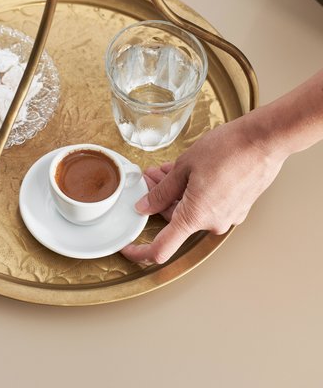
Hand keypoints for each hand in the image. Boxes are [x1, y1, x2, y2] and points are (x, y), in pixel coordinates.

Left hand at [121, 113, 285, 263]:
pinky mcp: (238, 207)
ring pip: (192, 209)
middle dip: (160, 199)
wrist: (264, 140)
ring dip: (177, 192)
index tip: (129, 247)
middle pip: (176, 220)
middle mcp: (213, 223)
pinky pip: (209, 204)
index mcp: (195, 217)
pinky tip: (190, 172)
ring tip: (168, 168)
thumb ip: (161, 191)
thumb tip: (145, 206)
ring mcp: (228, 216)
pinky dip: (195, 192)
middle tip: (150, 176)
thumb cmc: (227, 150)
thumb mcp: (183, 167)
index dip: (140, 252)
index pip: (161, 249)